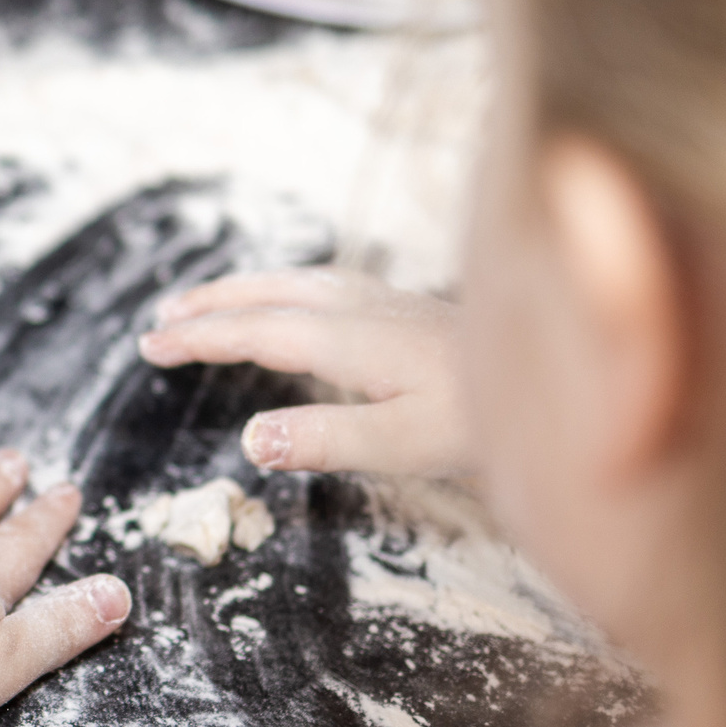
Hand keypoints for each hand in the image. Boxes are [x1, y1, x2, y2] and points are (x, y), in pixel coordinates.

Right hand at [137, 267, 471, 477]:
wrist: (573, 378)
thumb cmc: (488, 420)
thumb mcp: (406, 444)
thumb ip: (327, 438)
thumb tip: (249, 438)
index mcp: (351, 338)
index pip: (256, 332)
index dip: (201, 338)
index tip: (152, 345)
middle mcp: (364, 307)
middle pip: (269, 296)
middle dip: (211, 307)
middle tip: (159, 321)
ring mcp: (389, 302)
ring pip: (297, 282)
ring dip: (244, 290)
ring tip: (206, 301)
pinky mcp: (411, 308)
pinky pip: (325, 283)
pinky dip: (286, 285)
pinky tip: (297, 296)